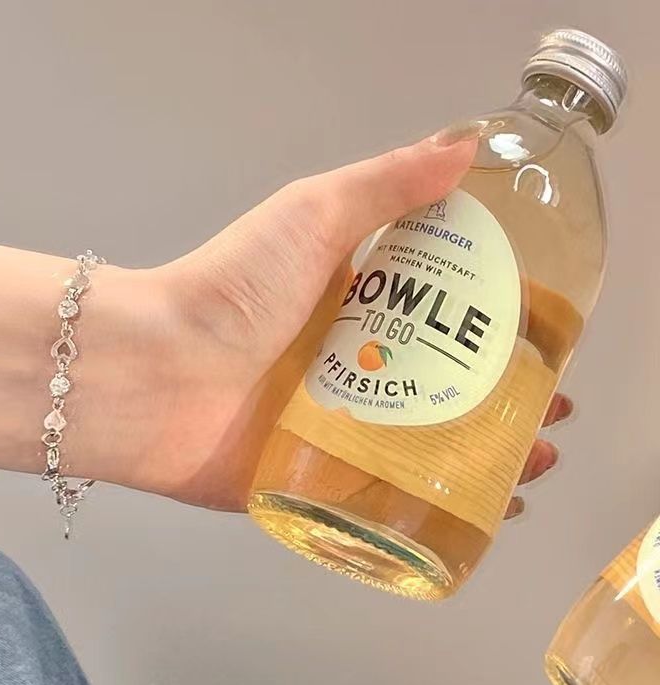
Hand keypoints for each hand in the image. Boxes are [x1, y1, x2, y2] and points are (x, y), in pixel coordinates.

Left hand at [110, 131, 570, 512]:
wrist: (157, 374)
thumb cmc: (235, 289)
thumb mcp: (313, 214)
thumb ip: (385, 183)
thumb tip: (467, 147)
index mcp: (351, 308)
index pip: (438, 318)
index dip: (490, 330)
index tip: (542, 343)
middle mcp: (346, 367)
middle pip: (437, 387)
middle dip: (496, 402)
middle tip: (547, 417)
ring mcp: (330, 431)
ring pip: (420, 448)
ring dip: (476, 459)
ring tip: (527, 468)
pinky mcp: (311, 482)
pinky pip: (381, 500)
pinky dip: (426, 509)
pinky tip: (474, 517)